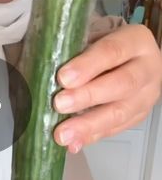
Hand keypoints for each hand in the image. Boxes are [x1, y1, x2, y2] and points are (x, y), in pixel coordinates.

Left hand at [53, 25, 161, 151]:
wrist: (129, 59)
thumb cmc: (103, 46)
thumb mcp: (92, 36)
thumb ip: (71, 48)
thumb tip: (33, 65)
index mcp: (135, 41)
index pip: (112, 51)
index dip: (88, 65)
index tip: (63, 77)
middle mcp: (147, 68)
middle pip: (121, 84)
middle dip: (88, 96)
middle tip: (59, 104)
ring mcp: (146, 96)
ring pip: (120, 113)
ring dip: (88, 125)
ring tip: (62, 133)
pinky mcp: (138, 116)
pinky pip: (115, 129)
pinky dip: (91, 137)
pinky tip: (73, 144)